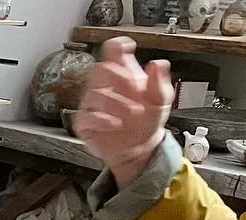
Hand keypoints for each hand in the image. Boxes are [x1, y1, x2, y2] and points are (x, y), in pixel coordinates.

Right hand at [73, 38, 174, 188]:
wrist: (140, 147)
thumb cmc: (147, 120)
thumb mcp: (161, 100)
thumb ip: (160, 82)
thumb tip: (158, 64)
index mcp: (122, 73)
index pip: (113, 52)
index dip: (116, 47)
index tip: (126, 47)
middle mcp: (104, 85)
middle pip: (101, 68)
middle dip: (119, 77)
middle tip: (135, 89)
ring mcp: (92, 103)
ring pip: (95, 93)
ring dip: (117, 103)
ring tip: (134, 112)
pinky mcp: (85, 122)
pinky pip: (87, 116)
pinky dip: (102, 119)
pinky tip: (116, 123)